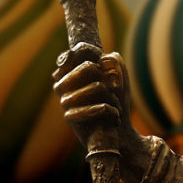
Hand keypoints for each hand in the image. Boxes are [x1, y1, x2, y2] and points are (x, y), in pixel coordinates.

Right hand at [52, 43, 149, 178]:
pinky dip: (113, 112)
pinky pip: (99, 108)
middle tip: (111, 91)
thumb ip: (111, 61)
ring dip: (113, 98)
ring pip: (98, 87)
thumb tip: (99, 62)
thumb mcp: (119, 75)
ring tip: (112, 106)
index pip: (75, 51)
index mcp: (72, 71)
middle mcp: (63, 84)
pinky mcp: (71, 117)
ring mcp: (65, 100)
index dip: (90, 52)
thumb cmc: (116, 100)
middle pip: (89, 67)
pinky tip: (113, 117)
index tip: (99, 61)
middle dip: (108, 80)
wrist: (118, 130)